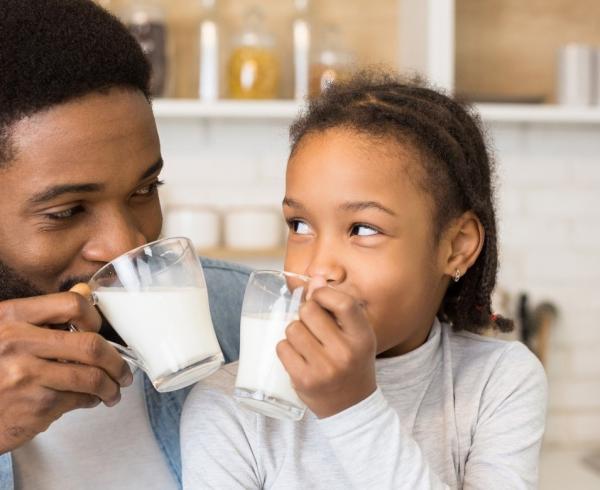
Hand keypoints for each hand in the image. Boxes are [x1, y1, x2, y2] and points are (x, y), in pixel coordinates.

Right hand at [0, 291, 132, 453]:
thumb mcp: (4, 329)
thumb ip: (44, 313)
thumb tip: (84, 291)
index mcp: (11, 316)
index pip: (72, 304)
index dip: (94, 317)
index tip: (100, 331)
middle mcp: (17, 343)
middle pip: (91, 345)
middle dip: (116, 361)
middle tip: (123, 371)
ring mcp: (26, 376)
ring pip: (90, 377)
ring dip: (110, 386)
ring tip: (112, 391)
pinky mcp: (33, 407)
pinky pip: (77, 400)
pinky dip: (90, 401)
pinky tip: (89, 400)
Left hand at [276, 278, 376, 418]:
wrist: (352, 407)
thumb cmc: (352, 362)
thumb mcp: (355, 335)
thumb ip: (337, 307)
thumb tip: (315, 278)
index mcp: (362, 337)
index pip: (342, 302)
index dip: (324, 293)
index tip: (319, 297)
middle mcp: (345, 352)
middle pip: (309, 311)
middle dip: (306, 313)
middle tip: (312, 326)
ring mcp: (324, 368)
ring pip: (292, 328)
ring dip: (294, 332)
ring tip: (306, 343)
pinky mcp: (304, 380)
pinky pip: (282, 348)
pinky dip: (286, 348)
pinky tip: (298, 356)